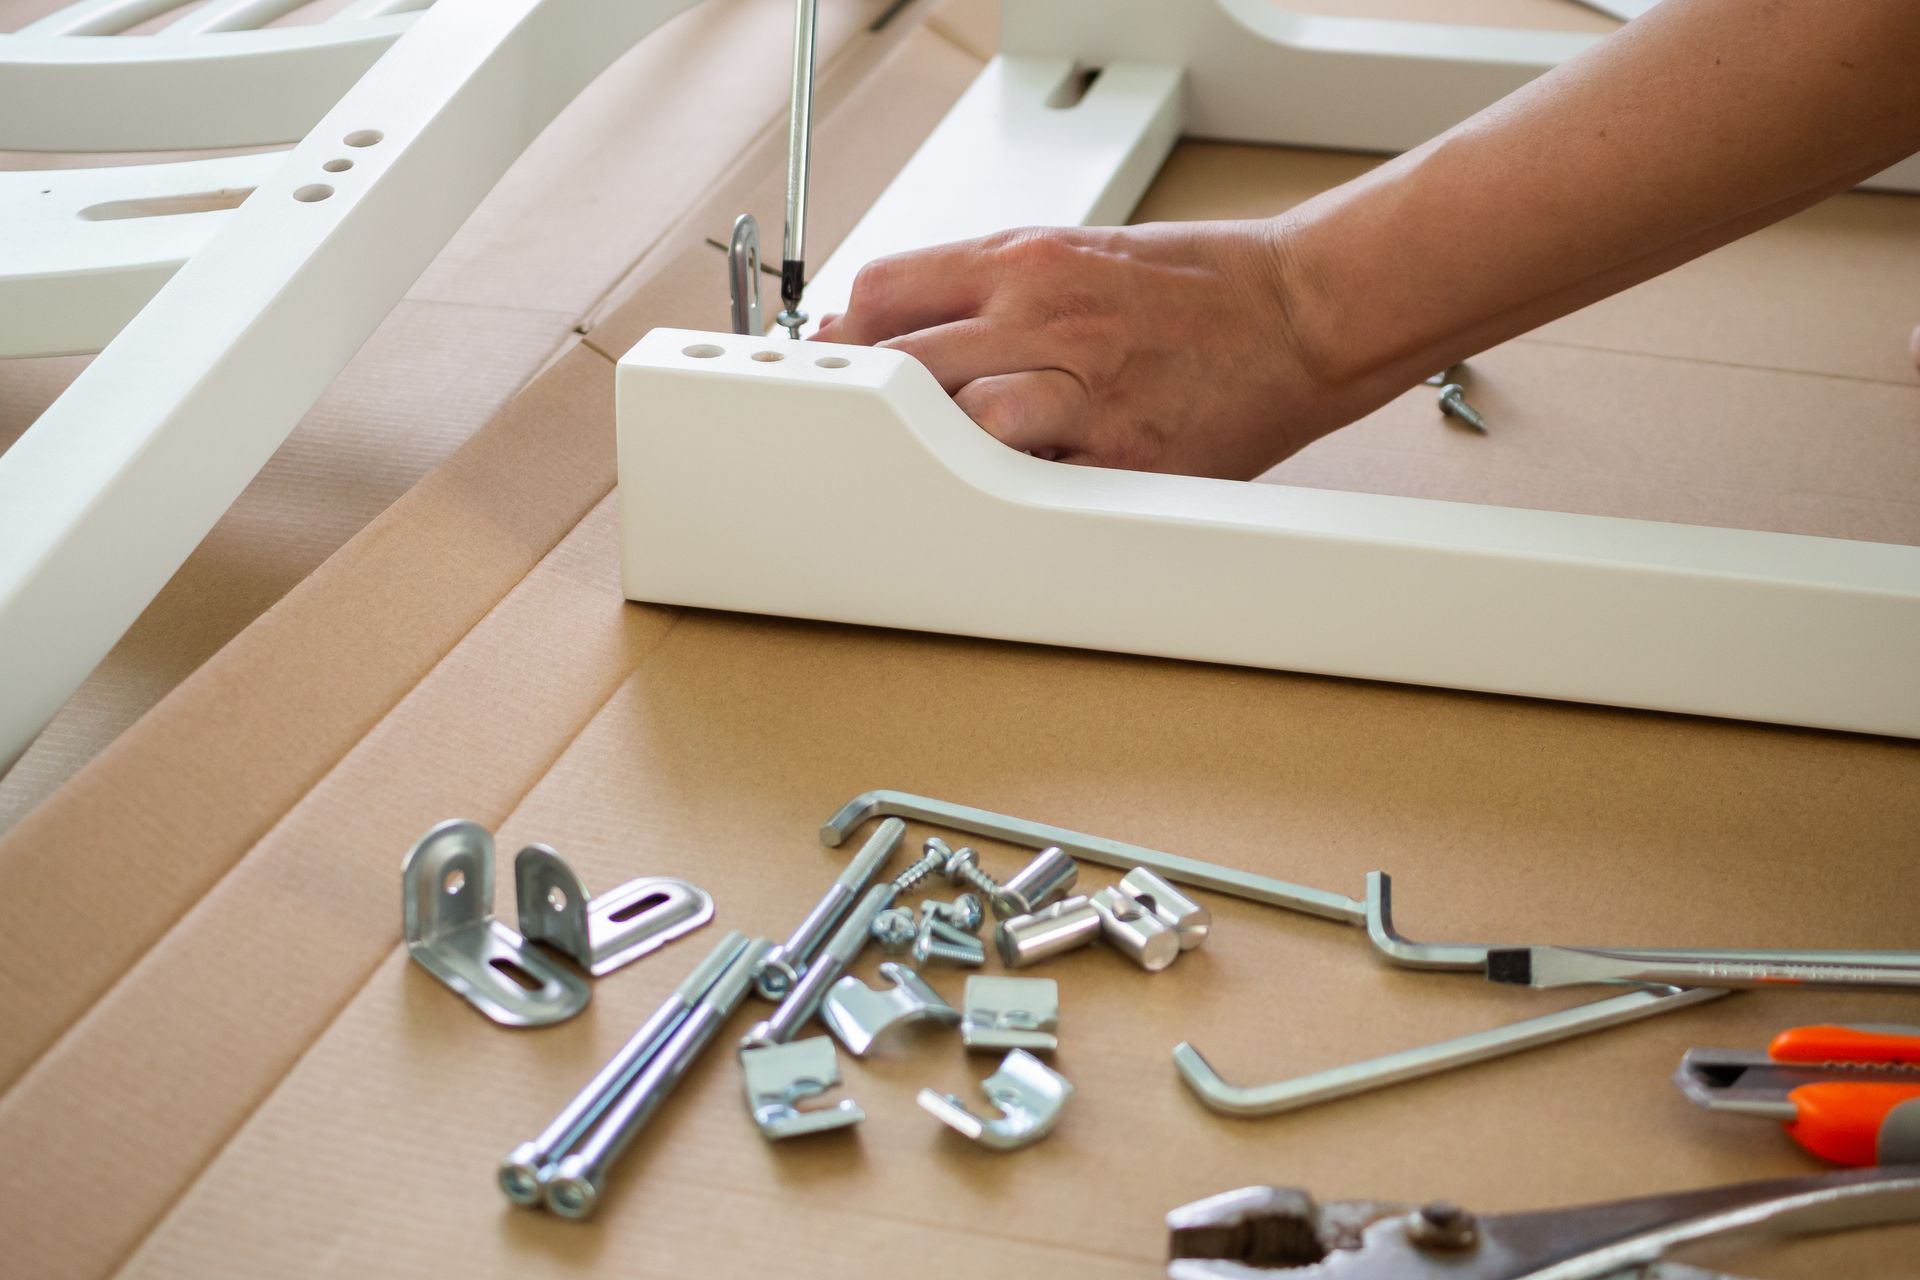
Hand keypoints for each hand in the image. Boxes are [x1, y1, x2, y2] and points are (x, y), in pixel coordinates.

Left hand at [812, 221, 1339, 479]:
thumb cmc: (1195, 286)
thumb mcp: (1076, 251)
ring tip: (953, 461)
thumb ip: (985, 285)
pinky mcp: (1123, 460)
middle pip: (904, 368)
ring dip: (944, 450)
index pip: (886, 291)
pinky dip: (1010, 493)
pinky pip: (1033, 487)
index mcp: (1028, 261)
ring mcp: (1085, 394)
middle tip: (883, 428)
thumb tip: (896, 326)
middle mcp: (1046, 321)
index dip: (853, 334)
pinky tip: (1014, 488)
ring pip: (960, 429)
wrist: (1300, 313)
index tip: (851, 364)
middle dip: (881, 402)